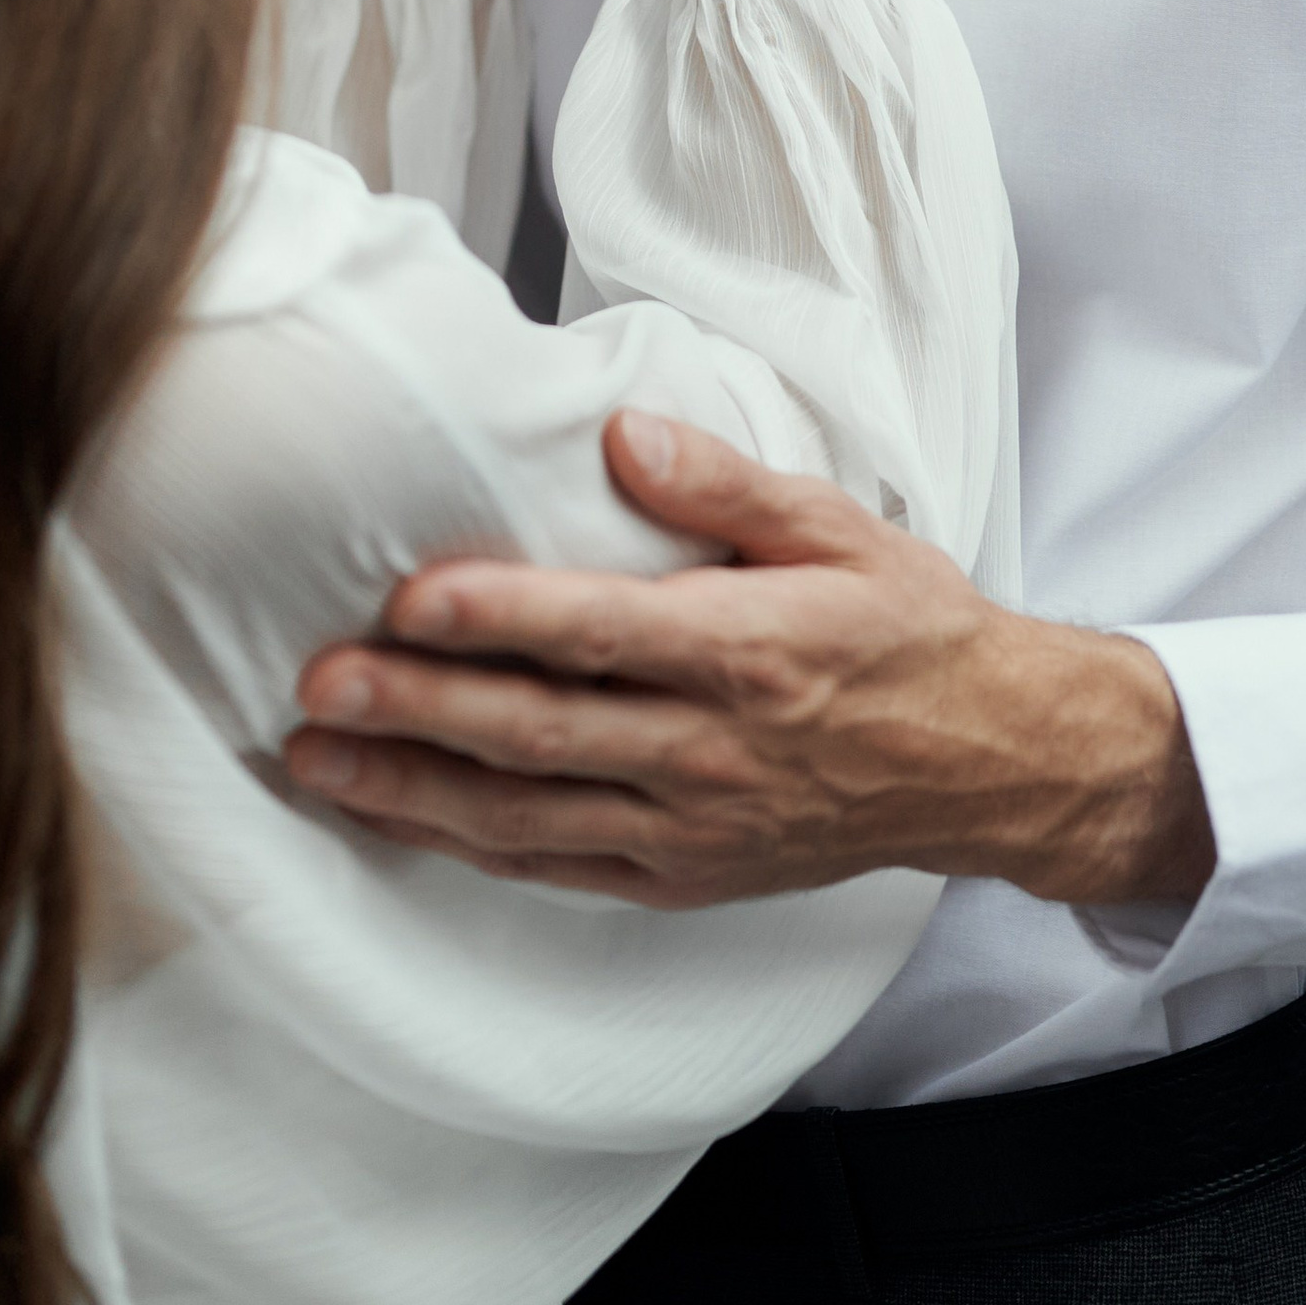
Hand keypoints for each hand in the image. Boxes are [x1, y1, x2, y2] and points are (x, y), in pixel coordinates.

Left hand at [285, 407, 1215, 909]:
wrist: (990, 762)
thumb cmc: (907, 630)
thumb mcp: (839, 528)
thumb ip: (725, 483)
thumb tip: (625, 430)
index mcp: (746, 650)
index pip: (599, 633)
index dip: (499, 617)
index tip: (409, 597)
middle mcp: (709, 748)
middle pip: (539, 732)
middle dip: (417, 709)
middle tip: (317, 683)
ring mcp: (690, 823)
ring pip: (526, 816)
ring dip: (412, 789)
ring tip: (315, 757)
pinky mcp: (681, 874)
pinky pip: (556, 866)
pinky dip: (468, 844)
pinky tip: (397, 814)